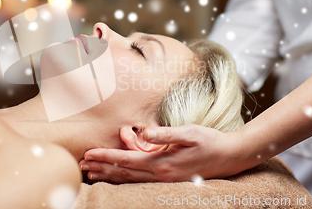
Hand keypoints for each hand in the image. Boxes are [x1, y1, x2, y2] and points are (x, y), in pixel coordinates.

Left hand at [79, 124, 243, 182]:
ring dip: (109, 175)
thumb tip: (144, 132)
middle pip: (123, 172)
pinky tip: (117, 175)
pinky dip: (124, 177)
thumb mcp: (189, 133)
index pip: (125, 160)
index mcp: (161, 162)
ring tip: (92, 173)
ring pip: (129, 179)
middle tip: (81, 165)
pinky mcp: (168, 178)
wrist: (230, 157)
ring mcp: (164, 179)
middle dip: (101, 168)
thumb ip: (165, 134)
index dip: (105, 157)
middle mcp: (160, 174)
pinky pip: (140, 179)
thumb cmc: (210, 141)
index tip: (88, 154)